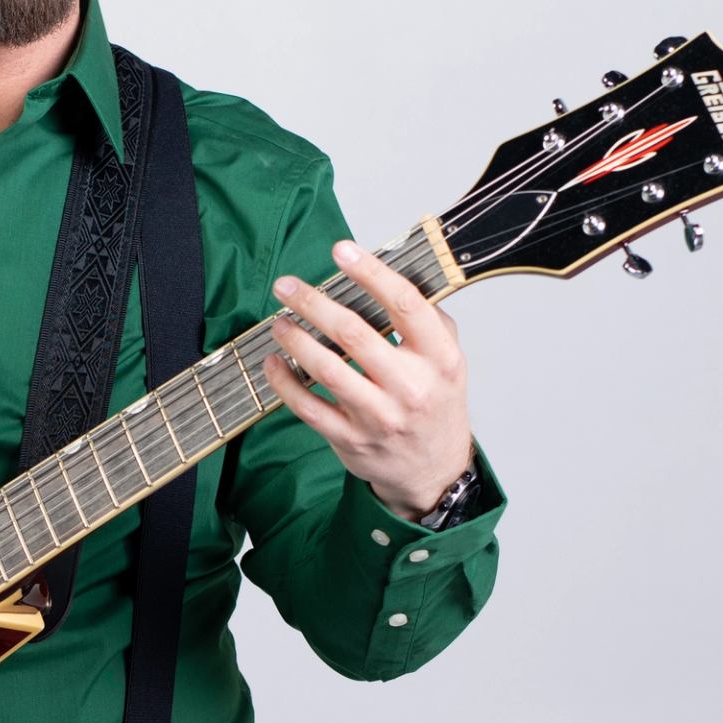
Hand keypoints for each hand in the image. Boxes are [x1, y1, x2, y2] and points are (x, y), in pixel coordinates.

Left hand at [262, 238, 474, 520]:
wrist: (434, 471)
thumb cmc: (436, 404)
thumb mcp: (449, 360)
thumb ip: (427, 320)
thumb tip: (389, 275)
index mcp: (440, 358)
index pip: (405, 305)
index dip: (371, 273)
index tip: (341, 251)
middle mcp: (411, 387)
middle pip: (354, 334)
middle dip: (313, 303)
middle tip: (286, 285)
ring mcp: (379, 417)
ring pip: (326, 370)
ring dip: (295, 340)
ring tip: (279, 321)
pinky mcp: (352, 440)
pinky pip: (308, 407)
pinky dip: (285, 382)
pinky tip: (274, 362)